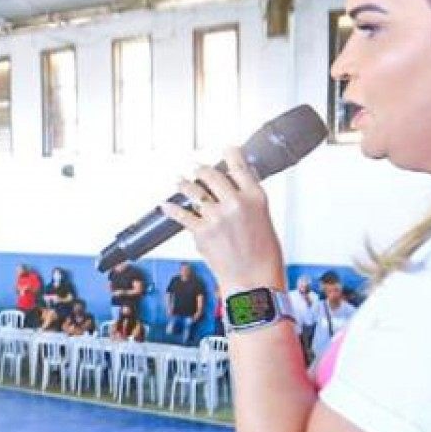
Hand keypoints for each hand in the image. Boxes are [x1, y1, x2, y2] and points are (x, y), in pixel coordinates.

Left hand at [161, 146, 284, 293]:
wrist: (254, 282)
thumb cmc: (264, 257)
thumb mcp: (264, 221)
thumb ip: (248, 204)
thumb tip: (232, 194)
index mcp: (255, 197)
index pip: (240, 166)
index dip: (230, 154)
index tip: (226, 149)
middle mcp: (235, 203)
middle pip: (212, 175)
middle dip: (202, 170)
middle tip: (197, 169)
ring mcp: (216, 216)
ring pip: (194, 191)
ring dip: (184, 184)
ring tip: (179, 181)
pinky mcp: (201, 231)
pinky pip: (182, 214)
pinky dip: (172, 208)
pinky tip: (166, 204)